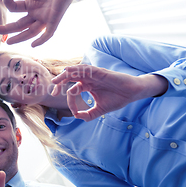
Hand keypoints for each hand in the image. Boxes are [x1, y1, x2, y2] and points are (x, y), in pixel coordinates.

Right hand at [0, 0, 91, 46]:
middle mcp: (37, 12)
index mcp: (30, 4)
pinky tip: (33, 45)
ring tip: (8, 42)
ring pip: (31, 32)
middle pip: (19, 25)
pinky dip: (42, 39)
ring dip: (20, 38)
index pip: (14, 8)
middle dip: (6, 29)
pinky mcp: (55, 17)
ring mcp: (45, 16)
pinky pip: (48, 32)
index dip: (8, 2)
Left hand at [51, 65, 167, 120]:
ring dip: (64, 75)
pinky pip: (85, 69)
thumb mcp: (100, 109)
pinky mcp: (99, 72)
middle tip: (53, 91)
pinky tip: (69, 72)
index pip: (73, 91)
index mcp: (86, 86)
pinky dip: (76, 69)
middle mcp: (87, 79)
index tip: (74, 112)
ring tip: (56, 81)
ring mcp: (93, 74)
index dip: (71, 101)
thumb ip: (88, 114)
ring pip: (75, 72)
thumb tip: (77, 118)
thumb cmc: (117, 99)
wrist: (132, 94)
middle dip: (60, 83)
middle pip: (69, 78)